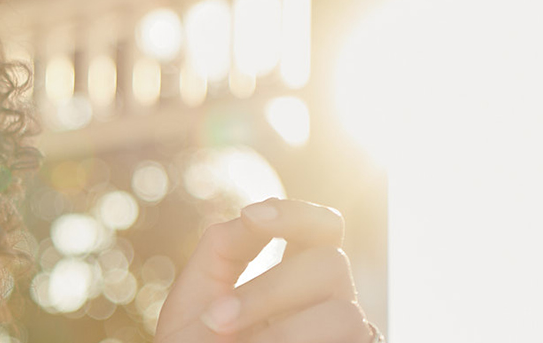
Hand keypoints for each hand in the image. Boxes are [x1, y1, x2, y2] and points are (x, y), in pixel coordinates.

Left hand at [154, 199, 377, 342]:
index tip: (254, 216)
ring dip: (284, 329)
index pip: (322, 228)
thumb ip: (221, 252)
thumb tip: (252, 215)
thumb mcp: (194, 301)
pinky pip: (348, 342)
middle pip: (332, 263)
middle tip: (217, 321)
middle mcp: (329, 302)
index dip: (299, 212)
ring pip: (345, 314)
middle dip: (269, 289)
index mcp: (293, 276)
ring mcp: (346, 337)